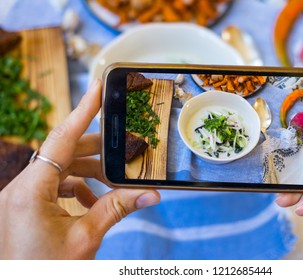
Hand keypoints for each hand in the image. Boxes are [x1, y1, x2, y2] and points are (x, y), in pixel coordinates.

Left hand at [0, 80, 159, 258]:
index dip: (82, 112)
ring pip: (59, 170)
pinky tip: (92, 201)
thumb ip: (117, 209)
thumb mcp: (85, 238)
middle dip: (96, 151)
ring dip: (88, 173)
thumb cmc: (44, 272)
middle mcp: (19, 189)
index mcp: (29, 192)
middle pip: (63, 153)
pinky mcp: (24, 207)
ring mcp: (20, 198)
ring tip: (113, 182)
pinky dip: (75, 188)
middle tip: (123, 147)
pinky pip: (52, 186)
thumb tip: (151, 193)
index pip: (61, 140)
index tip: (98, 89)